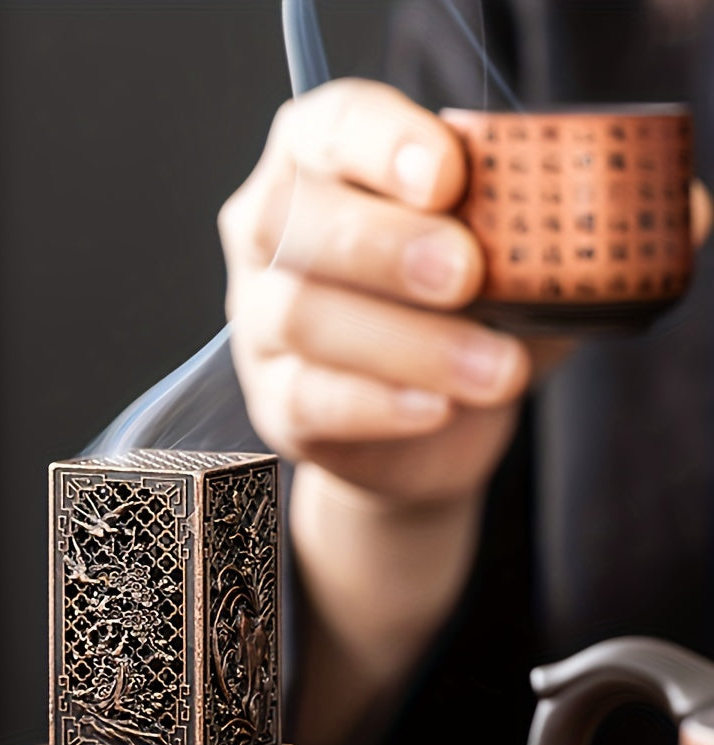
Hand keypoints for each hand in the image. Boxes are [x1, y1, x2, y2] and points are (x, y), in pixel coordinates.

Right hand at [219, 78, 535, 507]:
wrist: (428, 429)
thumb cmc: (465, 320)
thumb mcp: (522, 262)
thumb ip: (577, 232)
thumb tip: (682, 214)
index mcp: (327, 164)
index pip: (331, 128)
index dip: (382, 142)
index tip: (450, 174)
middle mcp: (273, 235)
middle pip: (295, 221)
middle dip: (385, 244)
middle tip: (469, 274)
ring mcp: (260, 324)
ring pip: (302, 315)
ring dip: (408, 341)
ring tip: (498, 368)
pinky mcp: (274, 402)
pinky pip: (310, 397)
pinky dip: (379, 403)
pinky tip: (438, 407)